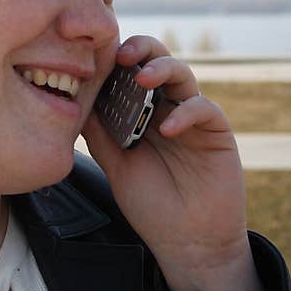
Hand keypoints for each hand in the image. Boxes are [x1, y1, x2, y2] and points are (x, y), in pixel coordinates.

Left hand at [80, 35, 268, 290]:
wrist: (186, 242)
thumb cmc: (150, 203)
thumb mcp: (115, 164)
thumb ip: (99, 131)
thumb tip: (73, 98)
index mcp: (141, 110)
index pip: (129, 70)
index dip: (115, 57)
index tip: (95, 55)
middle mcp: (166, 106)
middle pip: (157, 60)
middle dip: (141, 49)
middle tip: (122, 55)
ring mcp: (191, 116)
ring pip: (182, 74)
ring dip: (162, 69)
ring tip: (143, 78)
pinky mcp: (216, 131)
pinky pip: (204, 108)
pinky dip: (185, 112)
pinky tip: (166, 129)